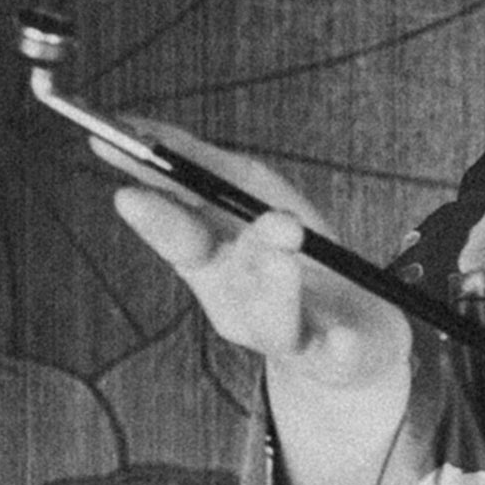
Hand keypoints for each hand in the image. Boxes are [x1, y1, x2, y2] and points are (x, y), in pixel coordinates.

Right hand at [94, 115, 411, 409]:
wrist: (354, 334)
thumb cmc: (288, 252)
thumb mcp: (248, 196)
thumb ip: (198, 165)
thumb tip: (133, 126)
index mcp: (214, 267)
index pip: (180, 239)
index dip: (156, 219)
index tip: (129, 194)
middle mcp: (242, 306)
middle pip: (225, 281)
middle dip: (225, 251)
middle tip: (216, 205)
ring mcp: (290, 335)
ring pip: (273, 321)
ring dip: (277, 287)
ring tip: (288, 236)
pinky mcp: (338, 358)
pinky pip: (336, 356)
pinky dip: (337, 348)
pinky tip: (342, 339)